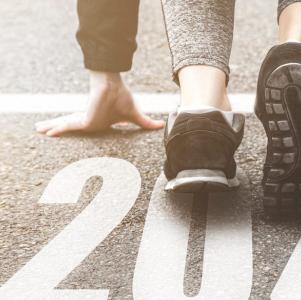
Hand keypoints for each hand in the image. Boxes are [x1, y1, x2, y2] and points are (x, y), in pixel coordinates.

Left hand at [35, 71, 163, 136]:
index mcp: (97, 120)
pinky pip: (67, 126)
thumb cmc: (122, 98)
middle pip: (69, 125)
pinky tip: (45, 132)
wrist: (114, 87)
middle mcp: (89, 120)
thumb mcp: (134, 116)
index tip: (63, 131)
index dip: (72, 127)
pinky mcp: (84, 121)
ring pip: (65, 125)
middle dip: (56, 126)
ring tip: (37, 129)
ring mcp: (85, 120)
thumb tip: (162, 125)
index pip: (82, 124)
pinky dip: (57, 129)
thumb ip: (145, 123)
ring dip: (50, 127)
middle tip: (42, 129)